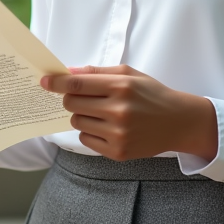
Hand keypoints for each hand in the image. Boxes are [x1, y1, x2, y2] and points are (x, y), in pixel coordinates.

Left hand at [43, 65, 217, 161]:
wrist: (179, 122)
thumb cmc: (152, 94)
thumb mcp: (129, 74)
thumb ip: (97, 71)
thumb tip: (68, 72)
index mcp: (121, 86)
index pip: (77, 84)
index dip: (56, 82)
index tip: (44, 81)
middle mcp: (118, 110)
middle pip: (72, 104)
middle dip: (71, 99)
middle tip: (82, 97)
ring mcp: (118, 133)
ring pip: (77, 122)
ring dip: (82, 115)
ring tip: (101, 112)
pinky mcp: (118, 152)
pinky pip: (86, 140)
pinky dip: (90, 132)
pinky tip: (106, 127)